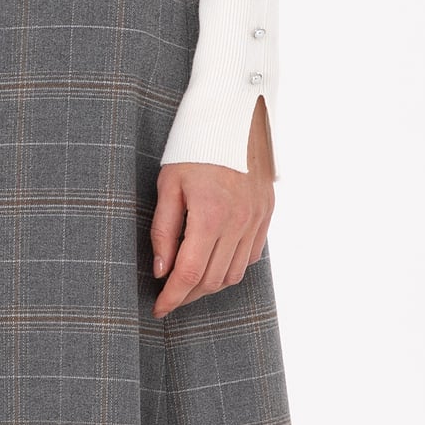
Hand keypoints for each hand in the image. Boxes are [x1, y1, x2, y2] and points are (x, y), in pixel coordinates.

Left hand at [148, 96, 274, 318]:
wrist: (235, 116)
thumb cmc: (194, 147)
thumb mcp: (168, 185)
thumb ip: (164, 231)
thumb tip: (161, 270)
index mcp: (211, 216)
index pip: (189, 273)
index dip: (172, 297)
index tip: (158, 309)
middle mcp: (238, 223)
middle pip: (212, 280)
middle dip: (188, 295)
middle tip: (169, 296)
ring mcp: (256, 220)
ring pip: (234, 274)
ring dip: (210, 285)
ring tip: (188, 283)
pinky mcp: (266, 214)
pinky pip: (251, 256)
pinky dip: (231, 268)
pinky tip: (214, 262)